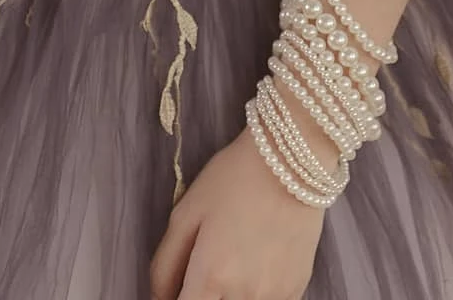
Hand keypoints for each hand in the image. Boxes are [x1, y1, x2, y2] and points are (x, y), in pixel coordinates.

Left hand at [149, 127, 324, 299]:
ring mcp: (273, 299)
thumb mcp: (185, 214)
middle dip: (199, 294)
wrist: (290, 166)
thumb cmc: (232, 181)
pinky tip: (250, 263)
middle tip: (199, 267)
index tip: (176, 286)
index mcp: (211, 277)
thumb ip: (164, 264)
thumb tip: (158, 297)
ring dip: (225, 294)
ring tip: (227, 259)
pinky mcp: (294, 293)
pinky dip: (250, 293)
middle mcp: (244, 297)